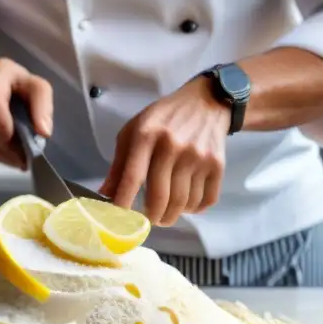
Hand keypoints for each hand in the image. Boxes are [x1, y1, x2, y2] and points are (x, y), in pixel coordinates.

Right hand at [0, 58, 52, 168]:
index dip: (7, 126)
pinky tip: (10, 152)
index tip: (23, 141)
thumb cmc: (17, 87)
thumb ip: (43, 106)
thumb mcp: (36, 86)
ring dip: (6, 152)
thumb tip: (44, 133)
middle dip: (11, 144)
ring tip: (21, 150)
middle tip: (28, 151)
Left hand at [100, 76, 228, 226]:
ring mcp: (197, 156)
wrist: (206, 102)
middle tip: (147, 220)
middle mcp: (172, 146)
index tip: (119, 220)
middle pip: (160, 197)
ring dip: (171, 216)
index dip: (124, 203)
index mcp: (146, 135)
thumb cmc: (164, 118)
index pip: (132, 177)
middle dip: (150, 217)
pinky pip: (205, 200)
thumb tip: (105, 195)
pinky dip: (193, 210)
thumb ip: (119, 164)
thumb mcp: (134, 131)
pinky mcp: (216, 164)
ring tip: (165, 214)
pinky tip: (185, 205)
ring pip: (182, 203)